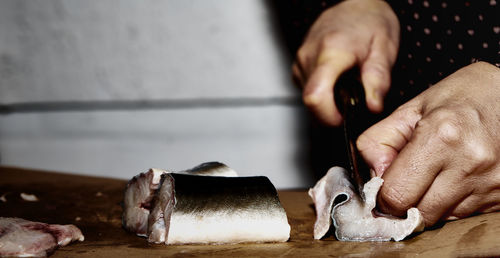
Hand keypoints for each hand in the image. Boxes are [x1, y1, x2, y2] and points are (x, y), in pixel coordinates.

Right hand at [293, 0, 398, 125]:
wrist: (356, 3)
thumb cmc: (371, 22)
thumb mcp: (385, 49)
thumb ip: (378, 79)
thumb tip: (372, 106)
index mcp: (331, 52)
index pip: (315, 96)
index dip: (328, 116)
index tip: (344, 117)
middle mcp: (309, 57)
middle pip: (311, 102)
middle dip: (332, 110)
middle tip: (354, 96)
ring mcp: (300, 61)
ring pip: (309, 99)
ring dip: (329, 100)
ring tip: (347, 83)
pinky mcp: (298, 66)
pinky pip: (308, 91)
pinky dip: (323, 92)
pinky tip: (338, 79)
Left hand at [357, 62, 499, 225]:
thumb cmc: (462, 96)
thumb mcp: (411, 108)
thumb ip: (379, 142)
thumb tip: (373, 178)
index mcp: (441, 136)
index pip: (396, 195)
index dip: (383, 195)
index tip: (384, 187)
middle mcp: (469, 163)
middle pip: (419, 214)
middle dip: (406, 203)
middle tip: (407, 182)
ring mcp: (491, 182)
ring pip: (442, 219)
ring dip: (431, 203)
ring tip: (437, 174)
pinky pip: (465, 216)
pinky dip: (453, 203)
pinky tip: (457, 178)